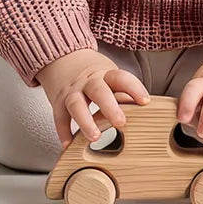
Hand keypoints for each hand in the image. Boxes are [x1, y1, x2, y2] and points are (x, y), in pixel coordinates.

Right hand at [36, 48, 150, 147]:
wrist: (63, 59)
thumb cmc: (93, 73)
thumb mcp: (109, 75)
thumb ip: (121, 92)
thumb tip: (140, 110)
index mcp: (105, 73)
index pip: (122, 78)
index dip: (134, 89)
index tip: (145, 101)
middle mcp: (88, 81)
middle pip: (98, 91)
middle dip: (110, 107)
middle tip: (120, 122)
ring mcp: (72, 91)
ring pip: (76, 104)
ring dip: (85, 121)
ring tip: (95, 137)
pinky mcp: (57, 102)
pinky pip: (59, 117)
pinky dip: (63, 132)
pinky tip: (69, 144)